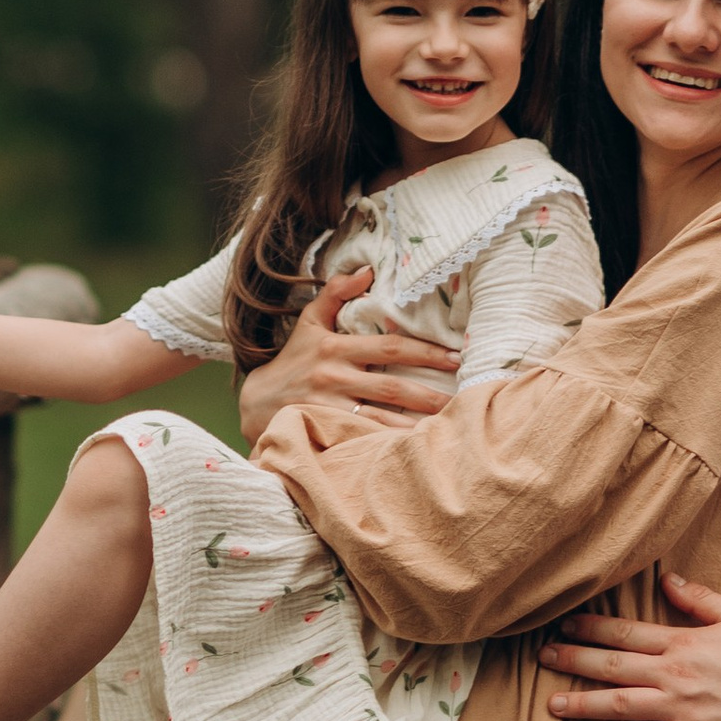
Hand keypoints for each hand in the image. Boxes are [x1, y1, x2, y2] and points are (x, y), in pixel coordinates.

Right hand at [238, 268, 456, 460]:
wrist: (255, 403)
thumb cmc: (292, 360)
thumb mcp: (309, 322)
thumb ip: (336, 293)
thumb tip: (367, 270)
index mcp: (336, 348)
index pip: (391, 347)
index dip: (426, 352)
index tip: (457, 357)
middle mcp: (334, 377)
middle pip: (392, 387)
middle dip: (430, 394)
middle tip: (465, 399)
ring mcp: (329, 407)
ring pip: (381, 418)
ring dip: (415, 426)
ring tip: (448, 430)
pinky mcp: (325, 431)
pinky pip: (364, 439)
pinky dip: (388, 445)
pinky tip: (415, 451)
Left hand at [539, 571, 720, 720]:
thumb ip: (700, 600)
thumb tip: (667, 581)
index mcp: (685, 643)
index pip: (627, 632)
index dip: (591, 628)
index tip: (565, 625)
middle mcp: (676, 674)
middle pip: (613, 665)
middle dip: (573, 660)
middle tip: (543, 657)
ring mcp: (684, 708)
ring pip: (621, 705)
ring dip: (584, 705)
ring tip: (553, 705)